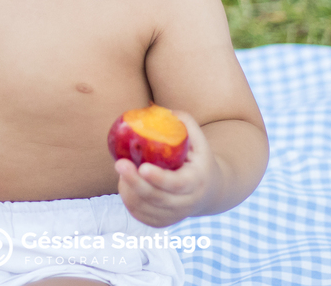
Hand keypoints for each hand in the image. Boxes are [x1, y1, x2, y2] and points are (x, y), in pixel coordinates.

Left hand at [115, 110, 214, 227]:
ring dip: (129, 190)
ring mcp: (175, 216)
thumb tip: (153, 108)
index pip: (177, 184)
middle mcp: (187, 203)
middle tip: (119, 164)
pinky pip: (141, 215)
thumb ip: (182, 121)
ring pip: (146, 208)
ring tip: (122, 170)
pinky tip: (126, 185)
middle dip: (135, 182)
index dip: (159, 178)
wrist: (211, 190)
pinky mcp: (163, 222)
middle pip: (157, 198)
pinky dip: (130, 201)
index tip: (142, 167)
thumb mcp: (198, 138)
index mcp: (197, 181)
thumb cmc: (198, 157)